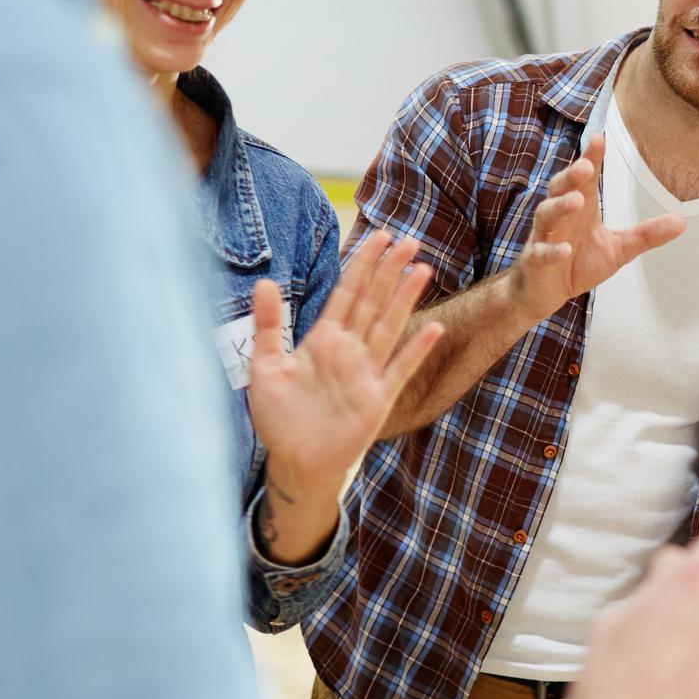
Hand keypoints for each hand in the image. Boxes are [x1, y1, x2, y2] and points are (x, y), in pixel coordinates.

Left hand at [248, 233, 443, 500]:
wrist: (294, 461)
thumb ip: (269, 325)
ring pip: (389, 326)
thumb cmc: (279, 417)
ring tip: (422, 269)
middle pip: (373, 302)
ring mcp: (367, 373)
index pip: (348, 293)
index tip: (378, 236)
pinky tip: (432, 329)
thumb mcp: (266, 366)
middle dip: (390, 271)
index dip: (363, 264)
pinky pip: (400, 369)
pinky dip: (416, 350)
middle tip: (409, 240)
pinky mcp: (378, 399)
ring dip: (406, 299)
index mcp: (323, 338)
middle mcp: (349, 350)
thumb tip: (265, 282)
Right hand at [505, 134, 684, 320]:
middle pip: (561, 188)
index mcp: (581, 208)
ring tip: (577, 201)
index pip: (585, 179)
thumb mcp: (618, 249)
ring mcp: (544, 237)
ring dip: (560, 206)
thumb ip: (646, 234)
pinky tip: (564, 249)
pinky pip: (540, 252)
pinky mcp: (535, 261)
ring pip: (546, 214)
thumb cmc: (579, 262)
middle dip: (572, 176)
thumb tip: (682, 222)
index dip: (591, 157)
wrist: (546, 294)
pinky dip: (550, 250)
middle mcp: (560, 217)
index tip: (599, 137)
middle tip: (587, 167)